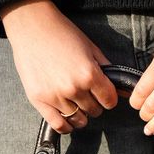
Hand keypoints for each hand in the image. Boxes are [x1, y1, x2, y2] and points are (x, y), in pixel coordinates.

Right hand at [0, 0, 118, 133]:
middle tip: (89, 94)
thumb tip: (121, 87)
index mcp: (89, 73)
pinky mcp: (39, 101)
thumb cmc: (62, 33)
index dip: (109, 97)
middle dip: (95, 103)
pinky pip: (58, 125)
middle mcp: (73, 88)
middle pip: (94, 110)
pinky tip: (68, 118)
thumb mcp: (90, 46)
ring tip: (77, 103)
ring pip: (78, 119)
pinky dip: (66, 126)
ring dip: (81, 114)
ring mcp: (55, 96)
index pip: (109, 100)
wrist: (33, 27)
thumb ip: (106, 67)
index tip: (105, 94)